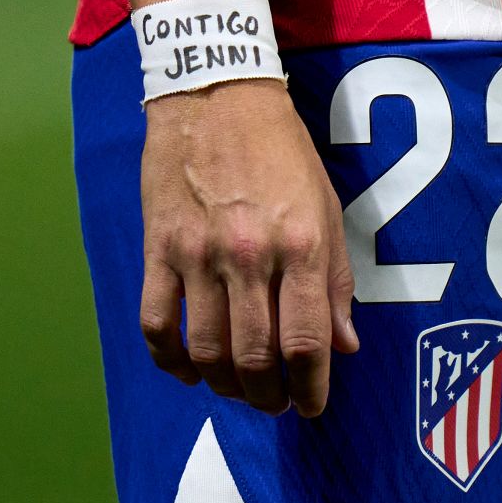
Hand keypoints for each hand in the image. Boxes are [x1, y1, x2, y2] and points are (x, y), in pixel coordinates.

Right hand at [138, 79, 358, 415]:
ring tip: (238, 388)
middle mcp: (250, 256)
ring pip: (205, 351)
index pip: (307, 341)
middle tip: (275, 404)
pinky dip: (170, 359)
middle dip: (269, 397)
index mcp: (301, 246)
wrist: (217, 96)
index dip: (311, 387)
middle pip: (255, 357)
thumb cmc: (282, 153)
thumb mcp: (328, 209)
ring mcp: (198, 254)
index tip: (312, 405)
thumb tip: (345, 345)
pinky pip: (156, 323)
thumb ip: (337, 280)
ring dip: (223, 385)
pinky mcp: (159, 248)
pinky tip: (188, 369)